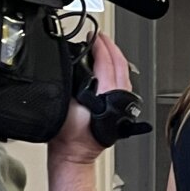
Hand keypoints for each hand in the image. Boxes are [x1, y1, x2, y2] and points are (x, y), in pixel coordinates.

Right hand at [48, 33, 132, 167]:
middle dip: (110, 47)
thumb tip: (72, 64)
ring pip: (124, 73)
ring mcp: (122, 104)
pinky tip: (109, 67)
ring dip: (115, 57)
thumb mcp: (64, 103)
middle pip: (120, 64)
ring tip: (104, 47)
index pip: (107, 61)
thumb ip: (71, 82)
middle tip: (100, 36)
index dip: (99, 46)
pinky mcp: (121, 109)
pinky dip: (116, 69)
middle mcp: (119, 98)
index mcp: (108, 94)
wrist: (74, 154)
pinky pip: (122, 82)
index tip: (93, 37)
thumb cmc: (69, 136)